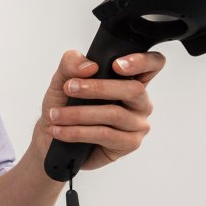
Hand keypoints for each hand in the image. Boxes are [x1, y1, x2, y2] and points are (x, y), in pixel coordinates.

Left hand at [35, 50, 165, 172]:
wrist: (53, 136)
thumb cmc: (64, 105)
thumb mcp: (62, 80)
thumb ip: (71, 64)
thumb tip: (89, 66)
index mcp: (130, 80)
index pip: (152, 64)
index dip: (142, 61)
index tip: (116, 65)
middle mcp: (140, 101)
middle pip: (133, 89)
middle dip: (98, 88)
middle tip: (69, 88)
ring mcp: (138, 124)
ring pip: (115, 113)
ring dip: (79, 113)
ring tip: (55, 115)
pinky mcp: (129, 143)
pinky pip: (105, 135)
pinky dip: (77, 132)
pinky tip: (60, 131)